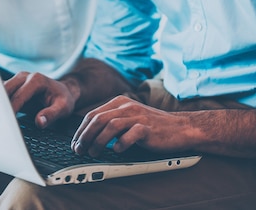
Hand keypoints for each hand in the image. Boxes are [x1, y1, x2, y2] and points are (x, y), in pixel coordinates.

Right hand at [5, 72, 77, 127]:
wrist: (63, 91)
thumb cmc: (63, 98)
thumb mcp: (63, 107)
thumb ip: (52, 114)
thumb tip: (39, 122)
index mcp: (36, 80)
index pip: (18, 96)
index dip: (11, 110)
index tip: (5, 123)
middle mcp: (24, 77)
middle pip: (5, 90)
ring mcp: (17, 80)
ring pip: (0, 90)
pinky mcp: (13, 85)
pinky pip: (1, 92)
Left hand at [71, 96, 188, 156]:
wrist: (180, 128)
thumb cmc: (152, 126)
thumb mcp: (129, 117)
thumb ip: (112, 120)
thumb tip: (89, 135)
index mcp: (119, 102)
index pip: (93, 114)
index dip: (81, 129)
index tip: (75, 143)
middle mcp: (127, 106)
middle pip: (98, 119)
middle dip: (85, 136)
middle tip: (79, 150)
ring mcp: (137, 116)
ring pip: (110, 125)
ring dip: (98, 141)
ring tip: (93, 153)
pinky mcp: (148, 128)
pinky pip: (130, 135)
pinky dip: (121, 144)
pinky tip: (117, 151)